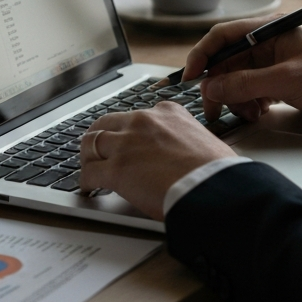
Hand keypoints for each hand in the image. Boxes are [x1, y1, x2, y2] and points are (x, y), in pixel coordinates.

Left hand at [79, 103, 234, 220]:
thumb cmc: (215, 168)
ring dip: (88, 157)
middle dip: (99, 137)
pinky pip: (89, 173)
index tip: (127, 140)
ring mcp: (127, 143)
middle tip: (97, 151)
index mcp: (167, 112)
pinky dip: (86, 181)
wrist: (212, 185)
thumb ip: (182, 139)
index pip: (136, 115)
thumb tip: (180, 155)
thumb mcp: (201, 138)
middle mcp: (143, 121)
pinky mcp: (116, 169)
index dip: (128, 130)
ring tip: (89, 169)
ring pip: (90, 143)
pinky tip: (90, 189)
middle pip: (106, 123)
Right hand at [180, 17, 301, 123]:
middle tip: (213, 110)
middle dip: (218, 86)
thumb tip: (210, 87)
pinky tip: (259, 113)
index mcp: (269, 30)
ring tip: (249, 113)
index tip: (189, 79)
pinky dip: (249, 104)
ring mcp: (274, 64)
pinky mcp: (280, 83)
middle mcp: (268, 44)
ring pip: (237, 81)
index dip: (201, 56)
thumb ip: (245, 84)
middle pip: (226, 63)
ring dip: (235, 99)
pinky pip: (251, 92)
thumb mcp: (286, 80)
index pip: (223, 36)